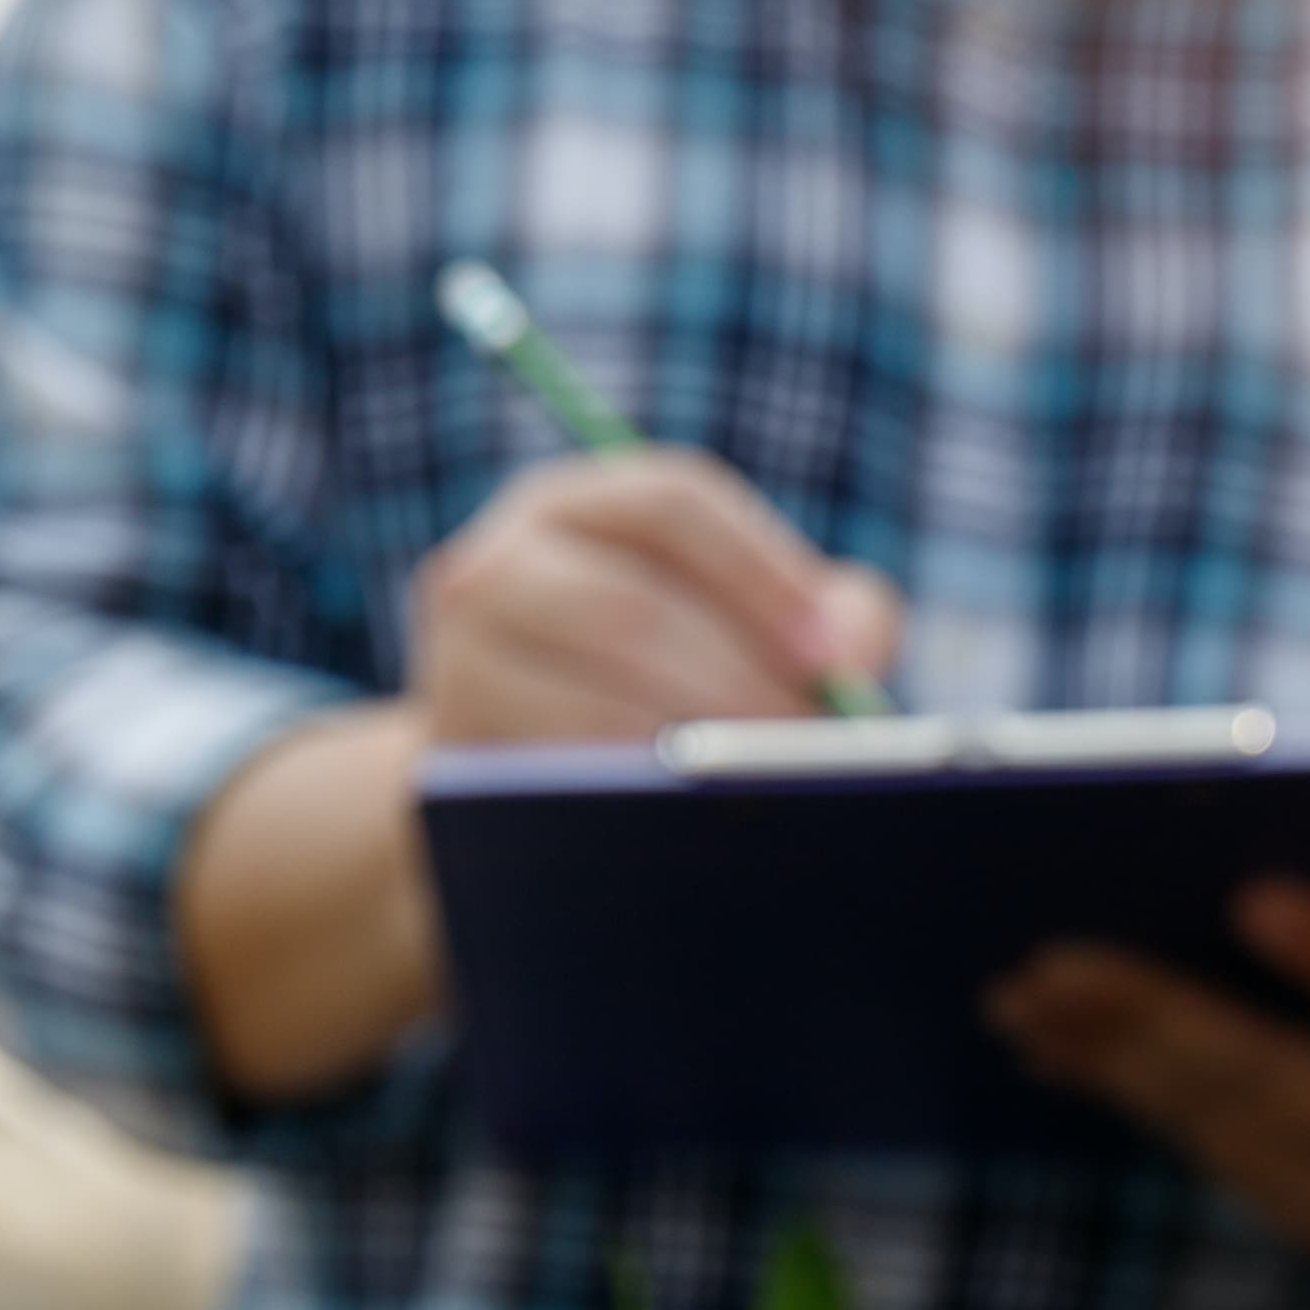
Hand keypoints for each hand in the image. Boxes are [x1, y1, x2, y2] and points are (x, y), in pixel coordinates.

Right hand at [407, 451, 897, 743]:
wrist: (521, 781)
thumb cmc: (664, 684)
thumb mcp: (740, 627)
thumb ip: (824, 615)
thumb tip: (854, 649)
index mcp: (578, 505)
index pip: (671, 501)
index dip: (762, 572)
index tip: (830, 654)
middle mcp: (500, 558)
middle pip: (636, 605)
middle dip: (741, 680)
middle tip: (815, 742)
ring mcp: (461, 648)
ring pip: (602, 689)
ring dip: (704, 743)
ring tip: (772, 779)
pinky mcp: (455, 736)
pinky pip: (566, 761)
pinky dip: (646, 786)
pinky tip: (699, 808)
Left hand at [987, 863, 1309, 1258]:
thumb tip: (1277, 840)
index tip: (1255, 896)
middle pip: (1284, 1079)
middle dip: (1157, 1018)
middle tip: (1049, 962)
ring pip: (1225, 1125)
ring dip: (1111, 1061)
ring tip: (1020, 998)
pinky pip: (1210, 1152)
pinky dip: (1131, 1095)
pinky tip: (1059, 1048)